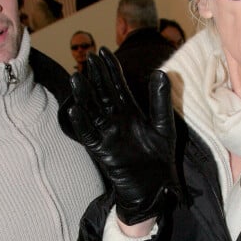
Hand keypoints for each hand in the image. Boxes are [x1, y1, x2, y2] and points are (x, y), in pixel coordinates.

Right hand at [61, 47, 179, 225]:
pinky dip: (83, 124)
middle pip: (102, 95)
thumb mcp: (164, 126)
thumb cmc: (160, 160)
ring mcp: (108, 136)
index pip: (118, 86)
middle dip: (96, 76)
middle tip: (87, 57)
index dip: (110, 69)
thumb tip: (160, 71)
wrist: (156, 188)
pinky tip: (76, 110)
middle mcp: (117, 122)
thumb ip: (160, 101)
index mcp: (131, 113)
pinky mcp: (104, 152)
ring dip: (84, 96)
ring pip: (93, 112)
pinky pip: (90, 136)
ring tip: (77, 78)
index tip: (102, 51)